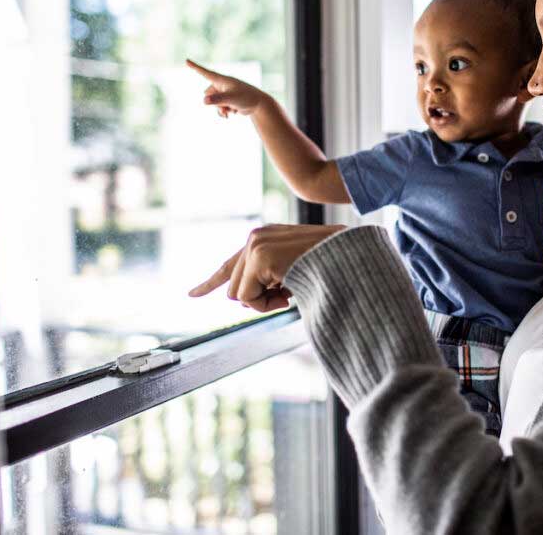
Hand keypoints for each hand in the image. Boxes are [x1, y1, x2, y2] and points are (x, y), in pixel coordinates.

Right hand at [186, 58, 269, 117]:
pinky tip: (234, 112)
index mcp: (221, 79)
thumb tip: (204, 100)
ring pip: (213, 103)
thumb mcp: (231, 99)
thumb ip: (217, 99)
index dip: (195, 67)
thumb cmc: (246, 98)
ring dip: (220, 109)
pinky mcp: (228, 100)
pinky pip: (219, 108)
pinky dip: (224, 112)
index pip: (205, 72)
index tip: (186, 60)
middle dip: (214, 102)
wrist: (259, 104)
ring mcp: (224, 92)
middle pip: (208, 94)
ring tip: (231, 110)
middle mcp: (222, 85)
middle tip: (227, 103)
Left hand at [188, 224, 346, 310]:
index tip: (192, 295)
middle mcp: (256, 238)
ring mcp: (256, 245)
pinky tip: (288, 293)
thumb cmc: (329, 268)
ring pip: (239, 295)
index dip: (211, 282)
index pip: (231, 265)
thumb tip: (243, 300)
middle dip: (260, 299)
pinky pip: (247, 298)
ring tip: (292, 292)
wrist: (351, 258)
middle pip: (236, 288)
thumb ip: (271, 282)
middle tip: (288, 295)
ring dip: (265, 302)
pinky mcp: (259, 258)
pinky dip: (266, 305)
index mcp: (266, 239)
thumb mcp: (296, 273)